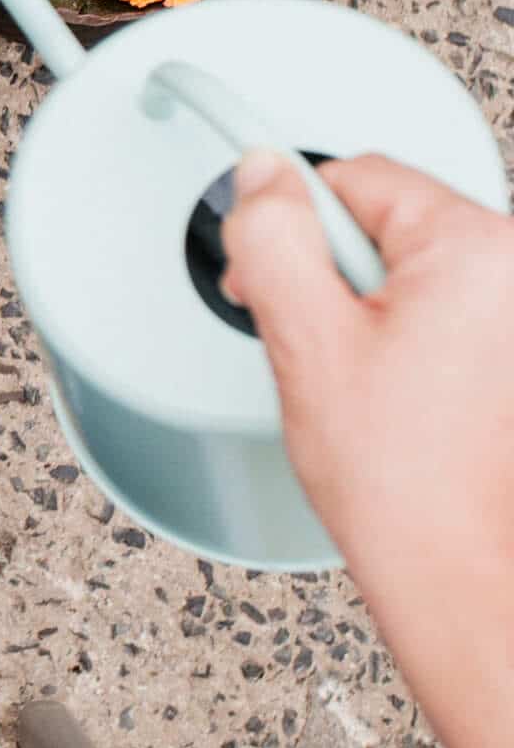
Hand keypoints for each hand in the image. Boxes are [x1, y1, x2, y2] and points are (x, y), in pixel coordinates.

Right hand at [223, 150, 513, 747]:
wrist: (460, 576)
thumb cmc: (401, 482)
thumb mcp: (303, 337)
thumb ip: (272, 234)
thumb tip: (263, 171)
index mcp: (475, 252)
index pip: (356, 176)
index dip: (294, 217)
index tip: (260, 234)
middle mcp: (513, 275)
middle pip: (385, 220)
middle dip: (329, 266)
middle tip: (306, 332)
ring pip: (408, 267)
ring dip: (363, 304)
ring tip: (351, 374)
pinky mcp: (509, 356)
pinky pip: (441, 308)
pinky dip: (401, 335)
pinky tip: (387, 389)